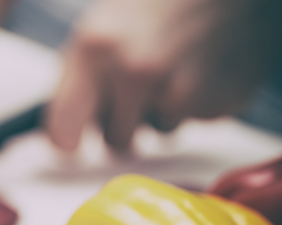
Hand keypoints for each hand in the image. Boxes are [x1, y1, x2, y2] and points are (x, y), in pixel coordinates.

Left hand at [45, 0, 281, 150]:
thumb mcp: (107, 22)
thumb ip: (83, 74)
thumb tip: (66, 124)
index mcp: (95, 48)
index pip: (63, 126)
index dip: (68, 141)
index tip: (74, 144)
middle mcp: (134, 71)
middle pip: (116, 140)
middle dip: (125, 123)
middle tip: (139, 88)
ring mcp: (178, 87)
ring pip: (160, 132)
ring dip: (167, 110)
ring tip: (179, 65)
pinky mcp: (218, 98)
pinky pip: (199, 119)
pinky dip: (202, 100)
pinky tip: (206, 65)